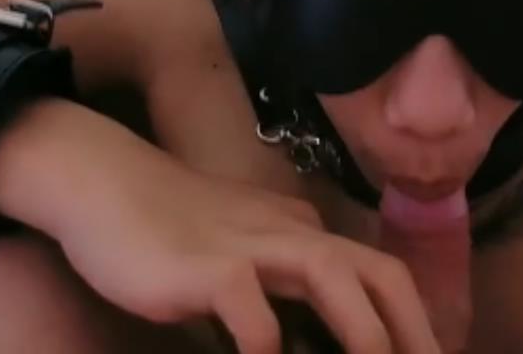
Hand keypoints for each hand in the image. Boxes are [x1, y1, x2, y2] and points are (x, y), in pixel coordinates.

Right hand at [0, 99, 439, 353]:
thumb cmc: (172, 228)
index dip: (416, 324)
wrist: (107, 185)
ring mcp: (252, 244)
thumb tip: (317, 339)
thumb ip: (282, 287)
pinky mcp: (208, 265)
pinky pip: (251, 310)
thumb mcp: (242, 252)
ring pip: (332, 276)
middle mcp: (292, 233)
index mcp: (305, 233)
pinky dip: (269, 347)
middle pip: (377, 273)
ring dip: (367, 335)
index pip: (381, 275)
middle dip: (413, 332)